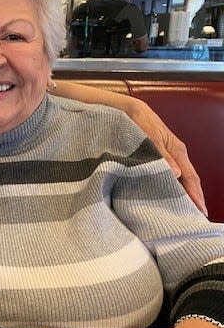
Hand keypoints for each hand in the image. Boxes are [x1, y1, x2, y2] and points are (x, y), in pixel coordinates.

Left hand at [126, 98, 206, 215]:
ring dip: (183, 193)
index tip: (200, 211)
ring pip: (180, 178)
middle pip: (189, 179)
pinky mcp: (158, 156)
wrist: (126, 109)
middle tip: (195, 218)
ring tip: (183, 211)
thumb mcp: (149, 137)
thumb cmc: (138, 121)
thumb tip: (176, 174)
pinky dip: (172, 185)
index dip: (196, 195)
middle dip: (193, 198)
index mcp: (178, 150)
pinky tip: (168, 195)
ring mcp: (168, 155)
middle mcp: (176, 154)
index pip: (191, 177)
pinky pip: (169, 174)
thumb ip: (161, 155)